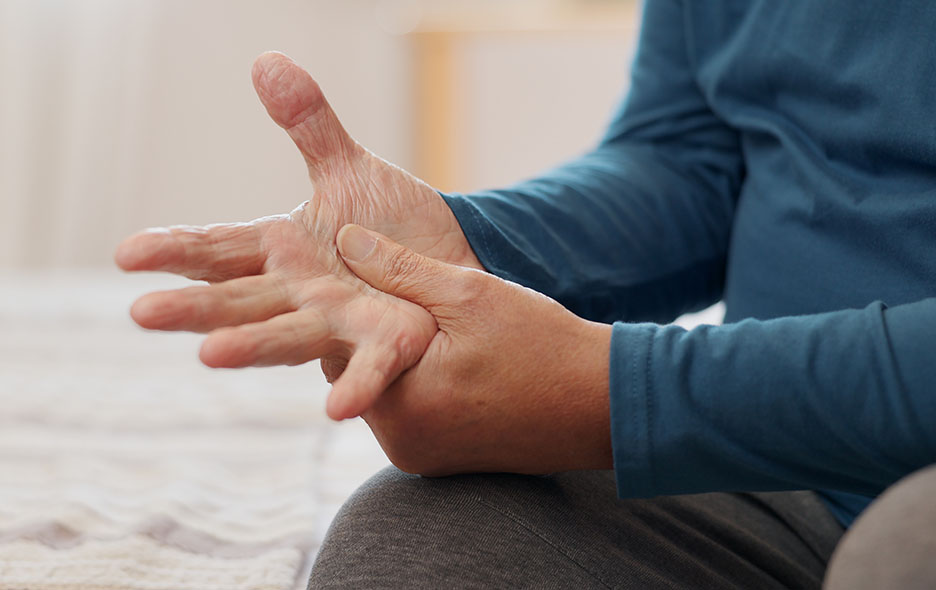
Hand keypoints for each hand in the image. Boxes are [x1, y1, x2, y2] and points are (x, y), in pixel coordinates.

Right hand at [114, 52, 480, 419]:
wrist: (451, 259)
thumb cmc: (391, 222)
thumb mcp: (348, 168)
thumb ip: (308, 124)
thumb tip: (265, 61)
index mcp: (279, 251)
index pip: (217, 248)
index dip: (174, 249)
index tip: (127, 252)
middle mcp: (297, 293)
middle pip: (236, 300)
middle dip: (191, 307)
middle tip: (142, 312)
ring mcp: (337, 322)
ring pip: (287, 335)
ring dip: (251, 347)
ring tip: (210, 356)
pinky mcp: (387, 343)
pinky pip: (369, 368)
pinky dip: (355, 386)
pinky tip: (337, 410)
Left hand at [335, 224, 613, 475]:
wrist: (603, 405)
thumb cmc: (541, 346)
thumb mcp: (468, 294)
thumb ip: (399, 268)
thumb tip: (344, 239)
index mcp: (400, 406)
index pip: (341, 350)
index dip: (357, 311)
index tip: (377, 286)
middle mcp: (402, 444)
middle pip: (362, 375)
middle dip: (380, 339)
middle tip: (413, 306)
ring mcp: (422, 459)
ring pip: (388, 393)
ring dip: (403, 362)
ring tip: (441, 334)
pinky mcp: (443, 465)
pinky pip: (414, 414)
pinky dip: (424, 386)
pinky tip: (457, 363)